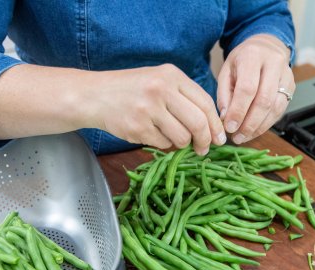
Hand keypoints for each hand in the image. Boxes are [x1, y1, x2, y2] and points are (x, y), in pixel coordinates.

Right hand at [91, 64, 225, 154]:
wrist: (94, 95)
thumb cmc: (131, 90)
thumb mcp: (159, 81)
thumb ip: (184, 98)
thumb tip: (211, 127)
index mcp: (171, 75)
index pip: (205, 102)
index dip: (215, 124)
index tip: (220, 137)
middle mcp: (161, 89)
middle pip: (198, 122)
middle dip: (205, 140)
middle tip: (203, 149)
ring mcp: (148, 109)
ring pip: (182, 137)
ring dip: (181, 143)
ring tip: (171, 137)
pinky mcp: (137, 127)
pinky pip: (163, 144)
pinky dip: (162, 144)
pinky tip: (152, 134)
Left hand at [217, 34, 294, 144]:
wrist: (266, 46)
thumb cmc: (243, 60)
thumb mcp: (226, 71)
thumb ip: (224, 94)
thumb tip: (225, 118)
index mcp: (253, 55)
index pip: (247, 88)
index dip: (238, 111)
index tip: (229, 127)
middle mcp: (273, 63)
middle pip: (264, 100)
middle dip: (249, 123)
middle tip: (236, 136)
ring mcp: (286, 75)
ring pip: (275, 108)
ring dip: (258, 127)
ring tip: (243, 136)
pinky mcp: (292, 87)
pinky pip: (280, 110)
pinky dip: (266, 124)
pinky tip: (254, 130)